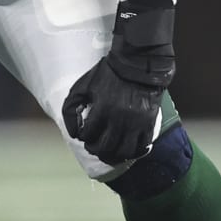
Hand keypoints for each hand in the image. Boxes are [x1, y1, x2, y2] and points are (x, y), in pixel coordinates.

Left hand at [63, 0, 175, 164]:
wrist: (137, 64)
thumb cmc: (107, 75)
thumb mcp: (82, 87)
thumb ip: (71, 109)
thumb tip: (73, 133)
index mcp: (102, 109)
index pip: (88, 135)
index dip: (84, 137)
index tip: (85, 134)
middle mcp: (120, 119)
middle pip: (105, 148)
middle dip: (95, 150)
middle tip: (93, 146)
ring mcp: (136, 123)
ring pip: (124, 152)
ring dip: (114, 155)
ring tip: (109, 150)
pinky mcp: (149, 123)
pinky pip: (142, 146)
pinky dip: (134, 152)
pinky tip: (127, 148)